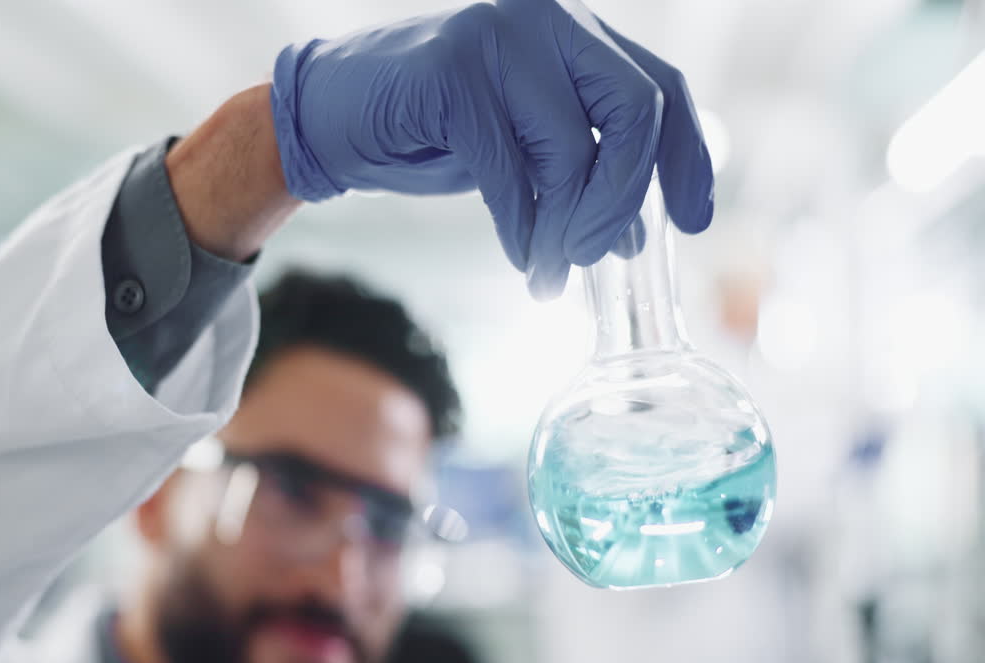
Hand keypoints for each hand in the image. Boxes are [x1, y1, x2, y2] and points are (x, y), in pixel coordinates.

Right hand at [271, 0, 713, 297]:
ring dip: (567, 229)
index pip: (662, 85)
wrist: (332, 116)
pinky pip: (510, 171)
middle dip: (627, 197)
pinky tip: (522, 257)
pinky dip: (521, 228)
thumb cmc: (430, 131)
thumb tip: (633, 232)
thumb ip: (579, 168)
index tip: (696, 221)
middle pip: (637, 109)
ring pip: (574, 148)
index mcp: (572, 31)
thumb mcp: (522, 147)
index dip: (689, 158)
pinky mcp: (454, 74)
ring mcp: (499, 36)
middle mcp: (546, 19)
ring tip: (551, 272)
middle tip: (603, 254)